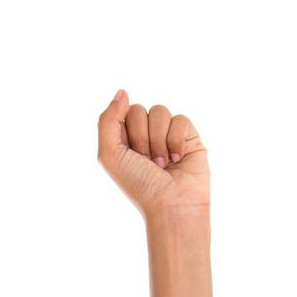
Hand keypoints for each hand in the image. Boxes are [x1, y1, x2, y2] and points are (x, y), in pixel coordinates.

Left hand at [96, 89, 210, 220]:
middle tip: (147, 162)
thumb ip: (107, 120)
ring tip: (162, 164)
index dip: (125, 132)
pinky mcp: (188, 136)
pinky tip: (178, 160)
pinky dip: (176, 140)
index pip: (121, 112)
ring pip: (160, 111)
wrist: (171, 205)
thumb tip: (122, 91)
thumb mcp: (109, 154)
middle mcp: (145, 135)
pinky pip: (180, 119)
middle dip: (141, 137)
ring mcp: (167, 134)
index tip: (129, 155)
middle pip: (139, 109)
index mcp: (124, 140)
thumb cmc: (139, 185)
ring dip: (158, 141)